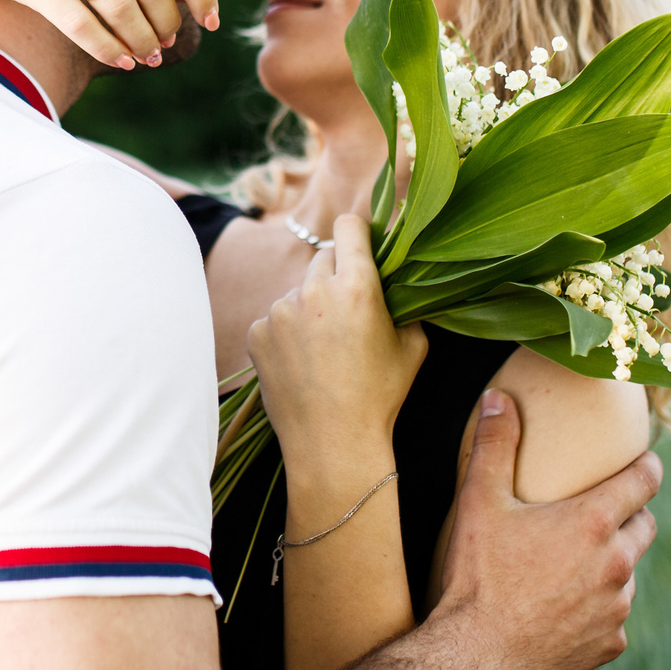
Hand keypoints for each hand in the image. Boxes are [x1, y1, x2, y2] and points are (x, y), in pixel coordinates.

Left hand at [246, 214, 427, 470]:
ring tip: (324, 348)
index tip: (362, 243)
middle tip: (348, 309)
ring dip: (309, 306)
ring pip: (297, 291)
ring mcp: (279, 311)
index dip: (358, 231)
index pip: (349, 226)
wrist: (332, 443)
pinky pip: (274, 318)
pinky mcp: (256, 332)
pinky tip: (301, 361)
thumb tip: (399, 286)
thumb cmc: (379, 396)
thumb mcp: (413, 347)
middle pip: (323, 257)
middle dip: (336, 275)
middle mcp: (313, 290)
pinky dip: (286, 332)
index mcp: (356, 286)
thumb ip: (406, 305)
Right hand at [432, 393, 659, 669]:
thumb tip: (499, 397)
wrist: (476, 658)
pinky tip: (562, 612)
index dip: (647, 467)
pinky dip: (596, 612)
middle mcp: (618, 564)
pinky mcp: (610, 645)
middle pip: (644, 527)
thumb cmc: (478, 576)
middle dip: (629, 516)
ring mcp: (618, 609)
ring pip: (628, 575)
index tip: (643, 463)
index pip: (645, 480)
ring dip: (610, 567)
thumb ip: (495, 444)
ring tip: (570, 567)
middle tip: (599, 515)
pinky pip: (613, 619)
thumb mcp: (480, 501)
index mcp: (594, 521)